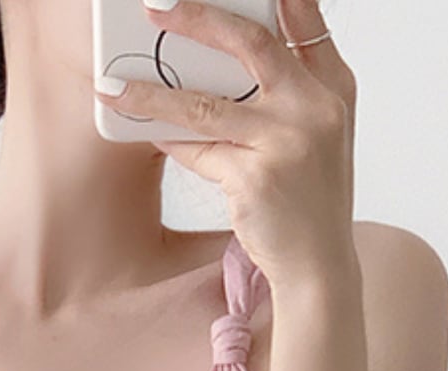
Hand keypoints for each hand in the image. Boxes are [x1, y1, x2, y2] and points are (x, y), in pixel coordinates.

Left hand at [94, 0, 357, 287]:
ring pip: (204, 104)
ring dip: (152, 95)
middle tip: (153, 6)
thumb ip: (288, 89)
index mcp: (334, 87)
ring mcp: (286, 142)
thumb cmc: (311, 199)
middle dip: (196, 17)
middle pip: (250, 42)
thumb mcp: (317, 133)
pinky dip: (172, 142)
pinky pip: (198, 151)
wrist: (319, 266)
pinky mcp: (255, 178)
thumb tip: (222, 51)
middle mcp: (315, 107)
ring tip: (113, 88)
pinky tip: (149, 133)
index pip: (303, 16)